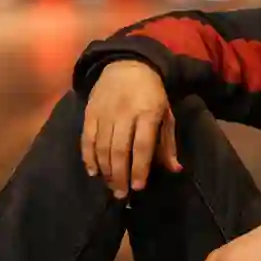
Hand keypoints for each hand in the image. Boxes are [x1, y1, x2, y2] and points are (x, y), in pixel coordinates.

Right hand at [81, 60, 182, 197]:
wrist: (127, 65)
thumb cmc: (151, 94)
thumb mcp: (166, 114)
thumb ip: (167, 142)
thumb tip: (175, 169)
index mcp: (148, 113)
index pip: (142, 146)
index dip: (139, 168)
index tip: (138, 187)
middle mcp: (124, 113)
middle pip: (119, 150)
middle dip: (120, 176)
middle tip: (121, 195)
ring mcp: (105, 112)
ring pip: (101, 147)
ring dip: (105, 170)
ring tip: (111, 186)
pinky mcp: (90, 112)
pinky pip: (86, 139)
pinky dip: (88, 157)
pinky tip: (93, 172)